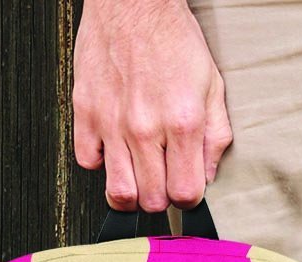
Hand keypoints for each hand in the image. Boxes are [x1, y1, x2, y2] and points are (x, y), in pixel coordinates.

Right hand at [73, 0, 232, 211]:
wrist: (133, 1)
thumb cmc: (172, 39)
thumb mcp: (212, 87)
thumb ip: (215, 137)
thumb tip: (208, 175)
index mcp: (182, 123)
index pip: (185, 194)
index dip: (188, 199)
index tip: (186, 189)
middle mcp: (145, 127)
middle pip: (152, 200)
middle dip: (161, 198)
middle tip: (162, 179)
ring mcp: (112, 122)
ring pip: (118, 192)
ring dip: (131, 192)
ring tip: (138, 177)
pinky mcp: (85, 111)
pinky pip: (87, 162)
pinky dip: (100, 163)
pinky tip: (114, 150)